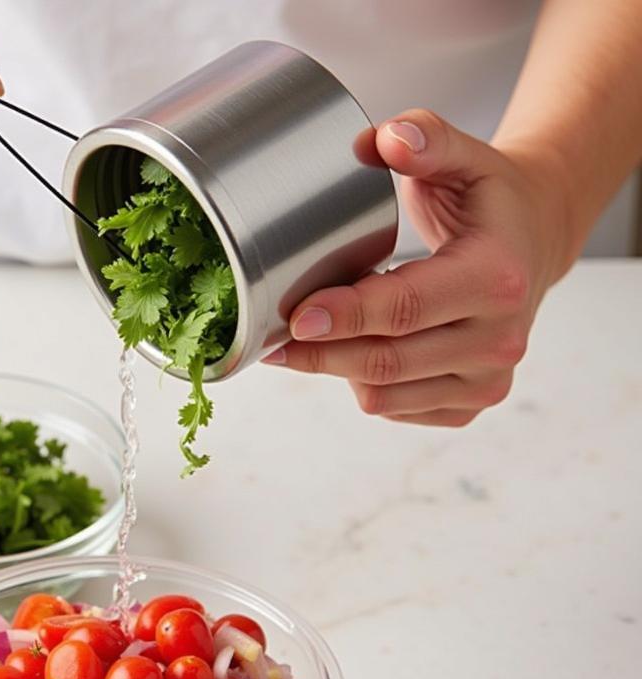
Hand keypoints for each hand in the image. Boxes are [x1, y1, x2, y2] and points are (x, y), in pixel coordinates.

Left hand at [266, 109, 569, 424]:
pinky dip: (366, 385)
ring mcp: (487, 381)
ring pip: (384, 395)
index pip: (405, 308)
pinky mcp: (471, 404)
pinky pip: (396, 409)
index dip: (344, 316)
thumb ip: (427, 139)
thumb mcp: (467, 157)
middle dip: (320, 354)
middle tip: (272, 338)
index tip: (294, 317)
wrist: (536, 242)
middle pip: (386, 361)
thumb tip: (384, 139)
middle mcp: (499, 340)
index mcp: (497, 278)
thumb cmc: (490, 201)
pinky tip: (355, 353)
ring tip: (311, 341)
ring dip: (337, 371)